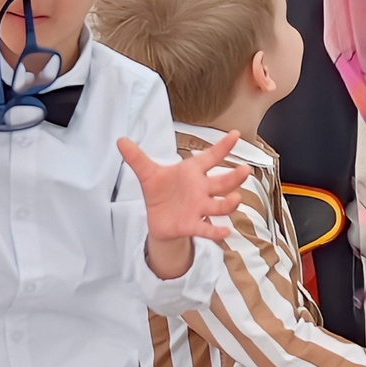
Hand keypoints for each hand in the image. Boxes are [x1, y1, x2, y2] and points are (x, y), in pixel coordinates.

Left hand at [121, 129, 250, 280]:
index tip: (236, 134)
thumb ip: (137, 158)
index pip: (210, 157)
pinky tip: (226, 232)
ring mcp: (199, 207)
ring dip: (228, 203)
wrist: (158, 219)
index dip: (223, 146)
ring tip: (236, 199)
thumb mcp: (148, 174)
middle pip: (222, 182)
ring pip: (219, 205)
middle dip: (234, 177)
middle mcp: (201, 189)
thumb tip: (120, 140)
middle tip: (245, 170)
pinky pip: (207, 228)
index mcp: (192, 172)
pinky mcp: (193, 224)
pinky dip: (216, 231)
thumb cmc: (160, 192)